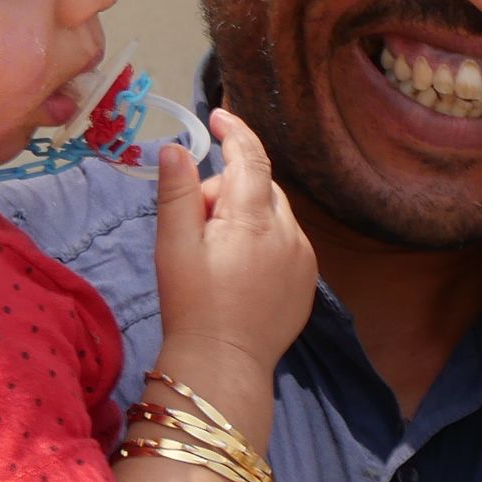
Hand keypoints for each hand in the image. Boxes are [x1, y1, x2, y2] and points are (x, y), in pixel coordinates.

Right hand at [152, 108, 316, 371]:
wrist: (223, 365)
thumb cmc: (191, 304)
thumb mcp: (174, 246)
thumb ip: (177, 192)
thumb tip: (177, 146)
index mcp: (254, 218)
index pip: (251, 157)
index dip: (234, 131)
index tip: (216, 117)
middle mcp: (288, 231)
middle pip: (259, 185)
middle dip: (227, 188)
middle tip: (195, 220)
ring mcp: (303, 257)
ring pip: (274, 212)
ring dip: (247, 213)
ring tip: (215, 250)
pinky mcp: (307, 280)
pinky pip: (286, 239)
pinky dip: (265, 238)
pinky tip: (240, 267)